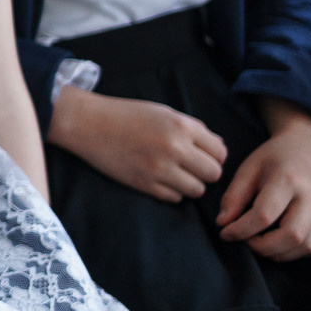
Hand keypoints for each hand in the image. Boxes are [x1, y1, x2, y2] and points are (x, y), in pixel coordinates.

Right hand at [47, 87, 227, 202]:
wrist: (89, 124)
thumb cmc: (127, 115)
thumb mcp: (164, 112)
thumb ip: (193, 128)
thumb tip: (219, 147)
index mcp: (181, 126)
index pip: (220, 152)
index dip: (215, 155)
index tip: (203, 155)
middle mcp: (174, 148)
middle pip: (214, 174)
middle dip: (206, 172)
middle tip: (192, 167)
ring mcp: (159, 169)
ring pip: (197, 190)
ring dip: (190, 184)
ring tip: (177, 174)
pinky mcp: (144, 184)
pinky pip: (175, 198)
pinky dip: (172, 191)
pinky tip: (161, 179)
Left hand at [215, 100, 310, 259]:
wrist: (307, 147)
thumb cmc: (273, 158)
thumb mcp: (248, 169)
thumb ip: (233, 196)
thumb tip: (223, 223)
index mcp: (288, 179)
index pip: (264, 215)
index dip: (240, 230)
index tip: (225, 232)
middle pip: (291, 236)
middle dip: (263, 247)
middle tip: (246, 240)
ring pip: (306, 246)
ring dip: (279, 253)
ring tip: (261, 242)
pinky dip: (297, 252)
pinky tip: (280, 242)